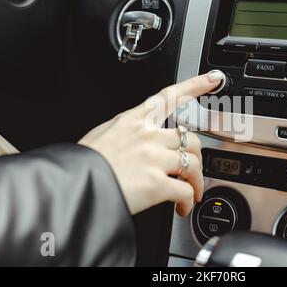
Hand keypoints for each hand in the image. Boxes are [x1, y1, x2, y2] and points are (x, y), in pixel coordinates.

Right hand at [79, 70, 224, 215]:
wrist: (73, 187)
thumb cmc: (83, 164)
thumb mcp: (102, 136)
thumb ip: (125, 134)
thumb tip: (134, 142)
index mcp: (133, 121)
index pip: (169, 96)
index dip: (195, 85)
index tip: (213, 79)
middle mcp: (148, 136)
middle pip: (190, 139)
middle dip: (197, 157)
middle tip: (193, 171)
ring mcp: (154, 159)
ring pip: (194, 165)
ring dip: (197, 182)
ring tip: (191, 194)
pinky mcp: (157, 183)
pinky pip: (185, 191)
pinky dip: (188, 201)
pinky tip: (180, 208)